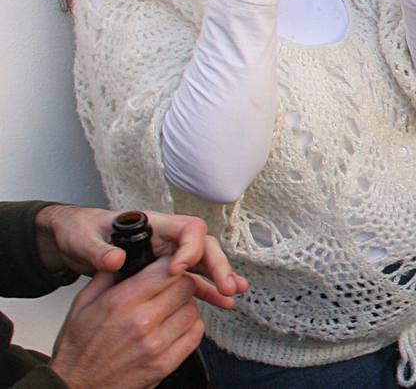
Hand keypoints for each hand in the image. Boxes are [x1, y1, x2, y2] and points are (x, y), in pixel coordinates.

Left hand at [34, 205, 246, 309]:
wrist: (73, 239)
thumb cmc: (80, 232)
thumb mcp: (83, 239)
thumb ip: (98, 250)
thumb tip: (115, 259)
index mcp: (154, 225)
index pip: (187, 228)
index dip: (190, 248)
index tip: (178, 270)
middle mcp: (167, 237)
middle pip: (203, 247)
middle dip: (217, 266)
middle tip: (226, 287)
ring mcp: (169, 253)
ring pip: (202, 263)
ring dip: (218, 279)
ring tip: (232, 296)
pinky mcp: (165, 270)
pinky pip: (192, 279)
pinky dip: (206, 290)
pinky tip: (220, 301)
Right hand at [49, 260, 203, 388]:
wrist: (75, 388)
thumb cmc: (77, 349)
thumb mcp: (82, 304)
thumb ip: (106, 276)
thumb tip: (125, 255)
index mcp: (122, 302)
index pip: (166, 269)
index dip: (171, 264)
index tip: (167, 267)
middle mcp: (142, 322)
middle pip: (185, 286)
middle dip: (179, 283)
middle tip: (169, 289)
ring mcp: (156, 345)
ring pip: (192, 309)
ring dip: (184, 306)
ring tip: (168, 311)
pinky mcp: (165, 364)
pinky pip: (195, 334)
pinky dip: (189, 328)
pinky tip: (173, 328)